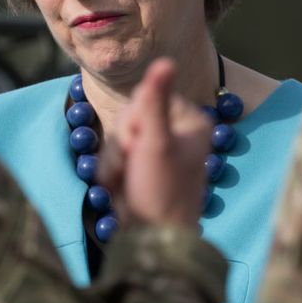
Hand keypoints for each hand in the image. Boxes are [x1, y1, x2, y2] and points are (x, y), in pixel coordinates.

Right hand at [98, 58, 211, 227]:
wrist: (151, 242)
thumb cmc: (160, 193)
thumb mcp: (156, 143)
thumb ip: (156, 101)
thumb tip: (165, 60)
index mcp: (190, 121)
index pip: (146, 97)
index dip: (134, 121)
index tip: (141, 145)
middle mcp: (176, 133)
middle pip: (129, 115)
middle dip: (122, 143)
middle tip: (132, 166)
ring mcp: (158, 151)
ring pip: (117, 136)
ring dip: (113, 161)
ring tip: (125, 183)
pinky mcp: (141, 167)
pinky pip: (114, 154)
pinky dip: (111, 172)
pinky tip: (121, 189)